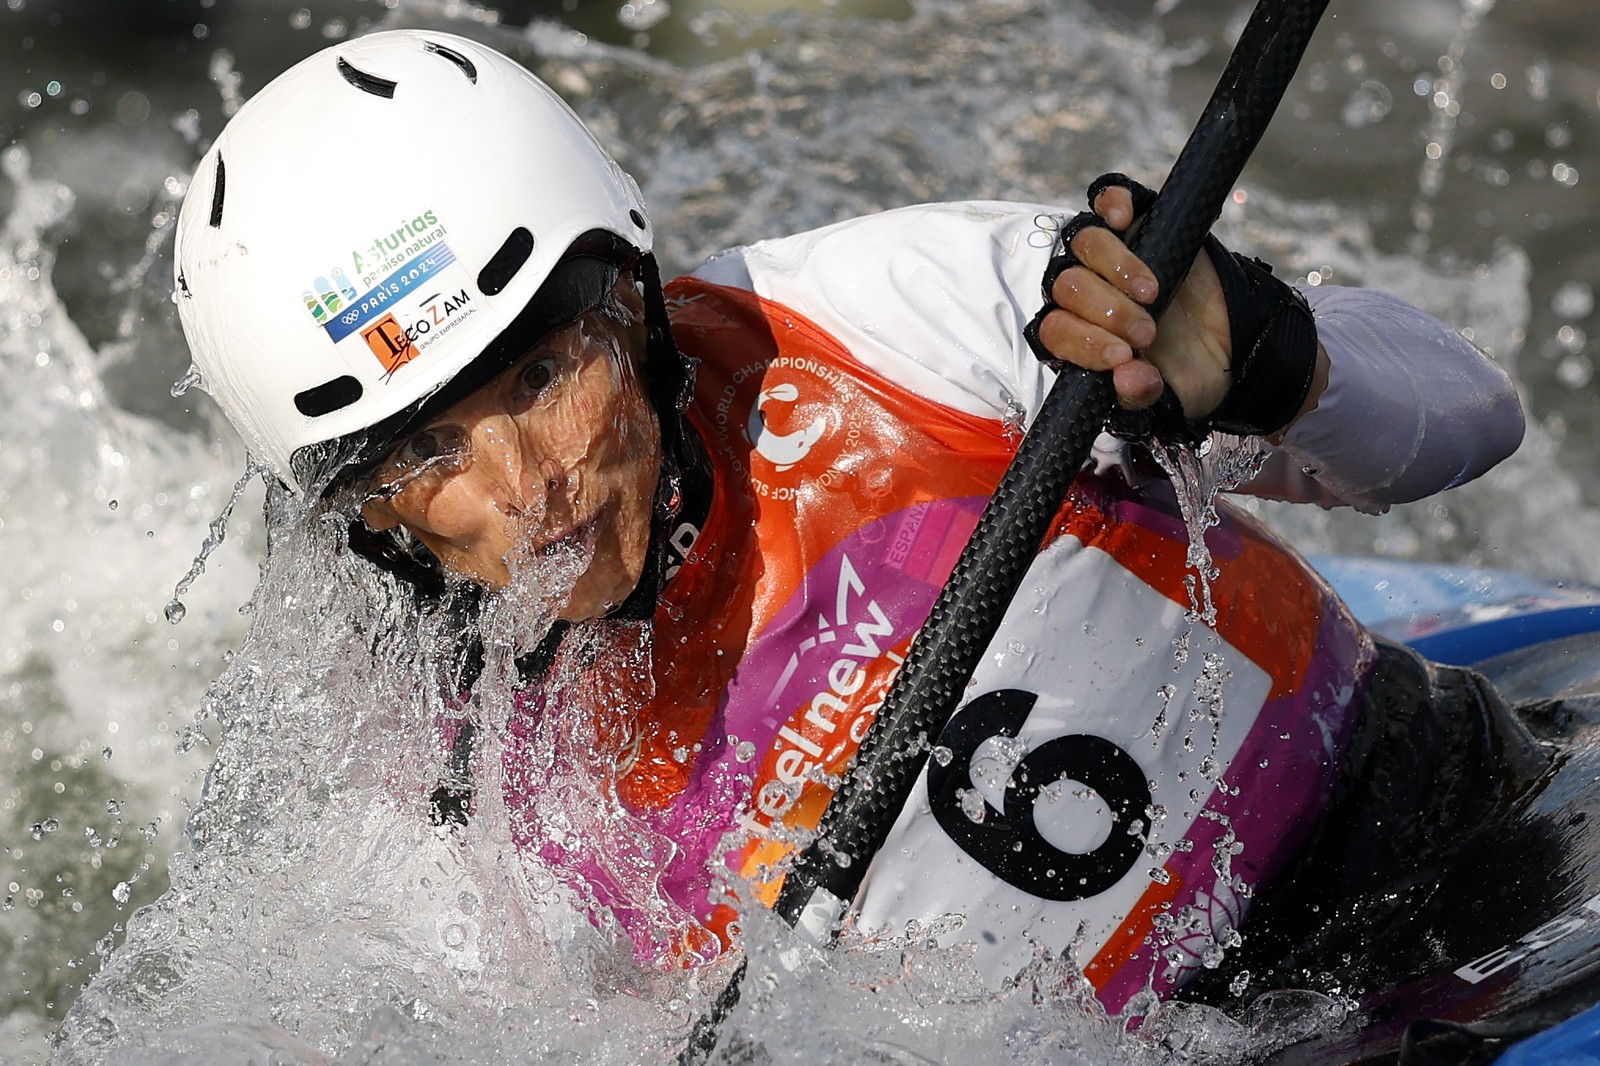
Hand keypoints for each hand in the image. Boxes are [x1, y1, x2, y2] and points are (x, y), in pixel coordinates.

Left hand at [1032, 184, 1233, 418]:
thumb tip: (1129, 380)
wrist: (1232, 346)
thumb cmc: (1184, 375)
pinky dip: (1111, 203)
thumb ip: (1141, 398)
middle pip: (1067, 286)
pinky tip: (1123, 219)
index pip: (1055, 331)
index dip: (1082, 342)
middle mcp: (1083, 294)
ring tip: (1152, 292)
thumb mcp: (1166, 400)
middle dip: (1106, 312)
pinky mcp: (1137, 223)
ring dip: (1115, 267)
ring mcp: (1106, 255)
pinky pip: (1108, 199)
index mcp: (1078, 337)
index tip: (1122, 356)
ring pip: (1084, 242)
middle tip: (1148, 332)